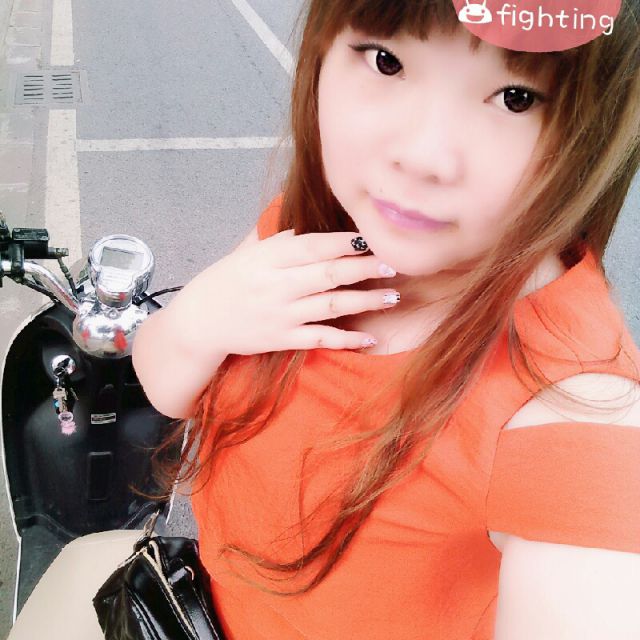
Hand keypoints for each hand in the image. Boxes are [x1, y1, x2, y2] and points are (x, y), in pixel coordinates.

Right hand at [166, 228, 399, 356]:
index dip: (345, 242)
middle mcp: (277, 285)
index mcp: (268, 258)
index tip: (371, 238)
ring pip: (331, 306)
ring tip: (392, 297)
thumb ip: (280, 239)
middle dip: (364, 269)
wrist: (200, 322)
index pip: (313, 246)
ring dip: (365, 302)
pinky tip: (370, 338)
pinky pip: (320, 339)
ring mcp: (281, 314)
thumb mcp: (248, 252)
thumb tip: (313, 223)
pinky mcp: (282, 339)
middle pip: (329, 274)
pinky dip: (346, 340)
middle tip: (393, 265)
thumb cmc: (226, 281)